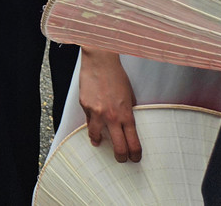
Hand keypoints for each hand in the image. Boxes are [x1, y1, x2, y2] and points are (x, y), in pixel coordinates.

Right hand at [79, 47, 141, 162]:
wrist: (100, 61)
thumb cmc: (117, 76)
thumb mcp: (129, 96)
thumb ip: (127, 113)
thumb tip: (125, 125)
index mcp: (126, 114)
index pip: (133, 143)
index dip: (135, 154)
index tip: (135, 158)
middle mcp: (112, 116)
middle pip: (118, 146)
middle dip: (121, 156)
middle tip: (122, 159)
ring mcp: (96, 112)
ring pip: (97, 136)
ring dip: (99, 141)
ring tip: (99, 142)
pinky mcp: (85, 105)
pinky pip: (88, 119)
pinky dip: (91, 122)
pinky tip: (93, 120)